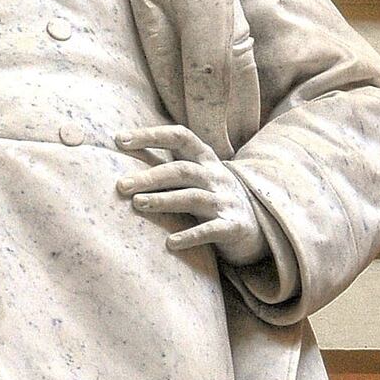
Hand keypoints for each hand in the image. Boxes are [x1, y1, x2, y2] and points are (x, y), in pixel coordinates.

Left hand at [114, 125, 268, 265]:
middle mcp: (216, 176)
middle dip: (150, 176)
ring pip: (193, 197)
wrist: (259, 225)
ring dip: (164, 200)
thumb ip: (166, 165)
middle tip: (121, 185)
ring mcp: (226, 201)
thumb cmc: (213, 196)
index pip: (179, 137)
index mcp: (205, 158)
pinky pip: (211, 230)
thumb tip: (121, 151)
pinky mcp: (233, 227)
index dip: (151, 135)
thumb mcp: (195, 175)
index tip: (120, 140)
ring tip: (138, 204)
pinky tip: (170, 243)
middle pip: (181, 170)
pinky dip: (190, 236)